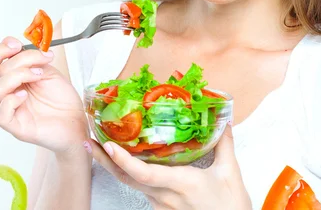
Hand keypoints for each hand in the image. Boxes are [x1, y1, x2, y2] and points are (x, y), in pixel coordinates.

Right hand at [0, 36, 87, 153]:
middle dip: (0, 54)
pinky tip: (25, 95)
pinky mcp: (16, 126)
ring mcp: (10, 109)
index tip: (16, 43)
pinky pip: (1, 115)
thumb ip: (32, 60)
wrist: (75, 119)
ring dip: (19, 74)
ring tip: (39, 74)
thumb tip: (21, 49)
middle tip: (20, 49)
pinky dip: (11, 101)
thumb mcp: (48, 70)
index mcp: (12, 78)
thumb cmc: (61, 97)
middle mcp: (7, 92)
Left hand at [88, 125, 251, 209]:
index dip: (123, 161)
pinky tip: (126, 162)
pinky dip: (130, 173)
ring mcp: (161, 205)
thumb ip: (225, 143)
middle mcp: (165, 196)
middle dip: (105, 160)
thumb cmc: (231, 206)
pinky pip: (142, 189)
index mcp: (181, 184)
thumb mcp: (230, 172)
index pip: (144, 174)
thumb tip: (223, 120)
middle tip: (89, 140)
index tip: (108, 146)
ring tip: (102, 146)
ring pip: (132, 184)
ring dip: (115, 166)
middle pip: (127, 179)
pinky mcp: (162, 209)